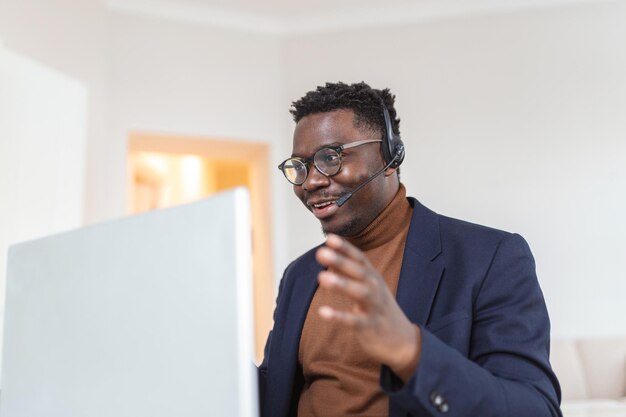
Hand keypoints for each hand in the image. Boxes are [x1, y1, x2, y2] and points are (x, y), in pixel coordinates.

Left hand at [315, 234, 421, 380]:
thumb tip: (326, 254)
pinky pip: (354, 321)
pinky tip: (322, 312)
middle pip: (359, 272)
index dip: (345, 248)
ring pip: (359, 293)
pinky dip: (339, 316)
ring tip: (321, 277)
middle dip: (341, 261)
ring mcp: (375, 307)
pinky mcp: (371, 327)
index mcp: (373, 277)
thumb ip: (347, 271)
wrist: (403, 341)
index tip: (329, 238)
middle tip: (321, 252)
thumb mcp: (367, 286)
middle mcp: (375, 288)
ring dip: (341, 284)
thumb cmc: (379, 308)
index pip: (359, 258)